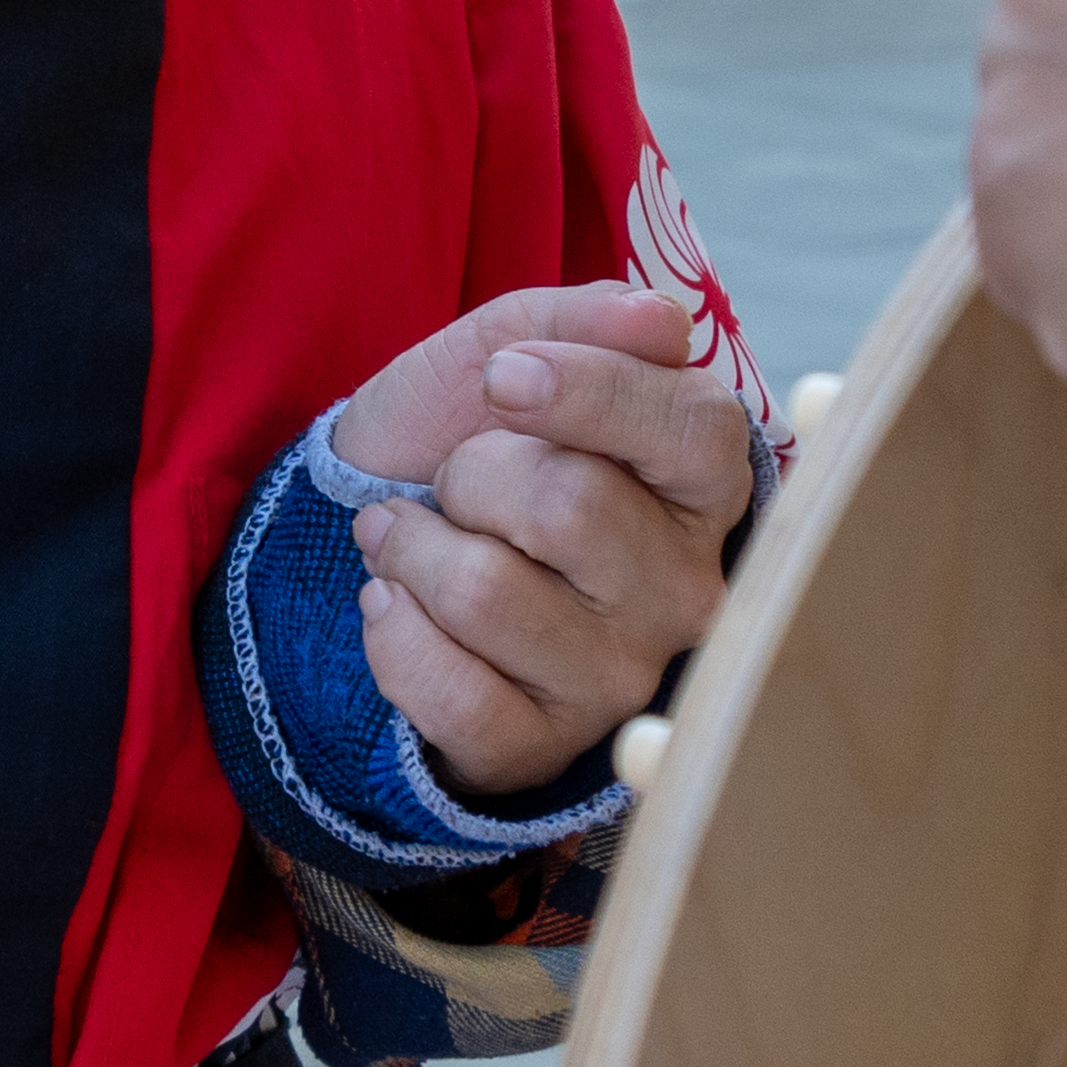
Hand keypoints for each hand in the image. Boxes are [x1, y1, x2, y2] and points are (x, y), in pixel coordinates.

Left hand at [328, 284, 756, 798]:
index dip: (587, 391)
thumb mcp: (505, 347)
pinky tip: (397, 610)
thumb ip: (581, 317)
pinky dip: (390, 632)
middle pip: (569, 508)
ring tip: (413, 542)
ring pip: (488, 594)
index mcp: (700, 482)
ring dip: (411, 549)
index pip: (693, 429)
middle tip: (453, 484)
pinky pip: (450, 689)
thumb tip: (660, 319)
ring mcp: (620, 679)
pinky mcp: (543, 748)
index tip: (503, 379)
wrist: (366, 530)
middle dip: (470, 475)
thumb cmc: (463, 437)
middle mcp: (685, 591)